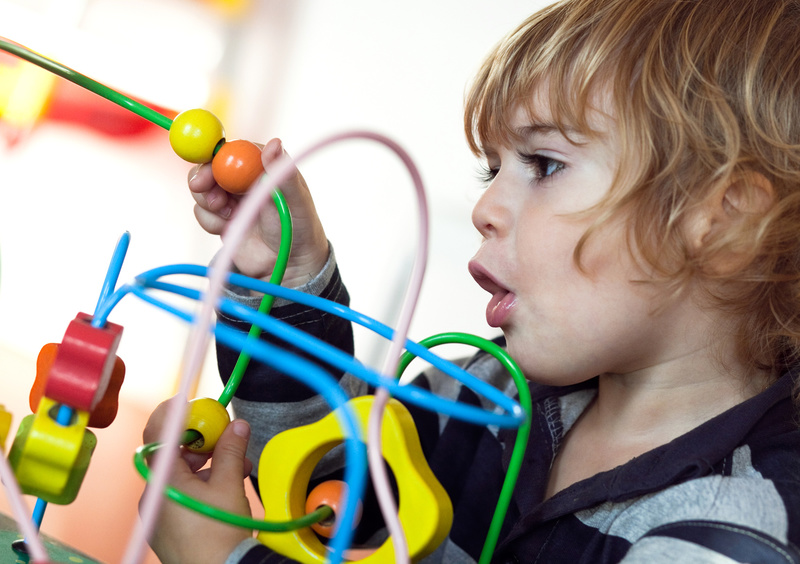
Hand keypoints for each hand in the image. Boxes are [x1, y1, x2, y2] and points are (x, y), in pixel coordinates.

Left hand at [141, 399, 254, 563]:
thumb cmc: (219, 535)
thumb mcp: (229, 485)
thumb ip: (230, 450)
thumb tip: (236, 425)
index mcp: (163, 479)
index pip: (158, 432)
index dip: (173, 412)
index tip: (191, 402)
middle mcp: (154, 493)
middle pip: (173, 453)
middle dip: (202, 441)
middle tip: (227, 435)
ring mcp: (159, 511)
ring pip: (180, 474)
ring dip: (208, 463)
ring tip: (239, 465)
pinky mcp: (168, 525)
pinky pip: (182, 493)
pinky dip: (203, 483)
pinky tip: (227, 485)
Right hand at [189, 138, 328, 287]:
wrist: (287, 266)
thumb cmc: (299, 229)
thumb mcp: (294, 201)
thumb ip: (283, 174)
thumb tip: (275, 143)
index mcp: (264, 166)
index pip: (234, 151)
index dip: (217, 156)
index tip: (209, 168)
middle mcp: (245, 178)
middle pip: (211, 166)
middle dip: (203, 176)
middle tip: (200, 188)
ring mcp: (232, 197)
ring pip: (203, 189)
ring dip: (207, 201)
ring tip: (228, 215)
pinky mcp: (221, 217)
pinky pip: (202, 212)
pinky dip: (209, 220)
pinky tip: (226, 228)